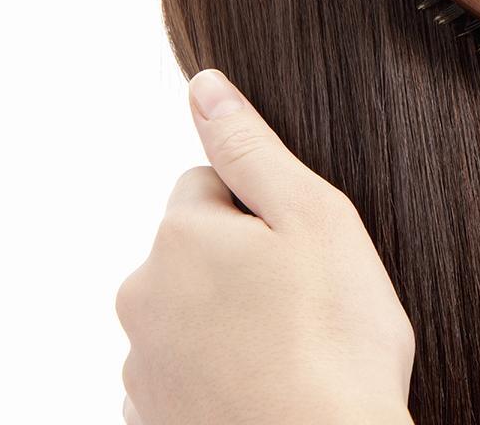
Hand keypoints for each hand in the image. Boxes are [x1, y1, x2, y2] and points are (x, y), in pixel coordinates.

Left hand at [116, 70, 414, 423]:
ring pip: (192, 313)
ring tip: (293, 350)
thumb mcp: (313, 217)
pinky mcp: (154, 418)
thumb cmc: (336, 341)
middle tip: (306, 301)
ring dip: (231, 320)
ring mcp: (143, 367)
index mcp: (179, 238)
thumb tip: (206, 87)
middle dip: (243, 264)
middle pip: (197, 250)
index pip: (210, 184)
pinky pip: (187, 372)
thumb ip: (251, 147)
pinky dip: (221, 373)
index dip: (267, 211)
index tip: (303, 252)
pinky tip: (268, 386)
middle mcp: (143, 298)